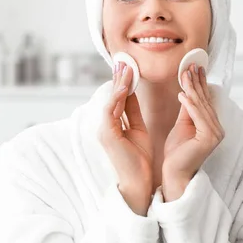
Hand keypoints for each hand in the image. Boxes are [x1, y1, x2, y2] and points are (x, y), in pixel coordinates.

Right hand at [97, 61, 153, 214]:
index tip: (128, 66)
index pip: (117, 98)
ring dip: (118, 84)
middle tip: (124, 60)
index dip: (123, 82)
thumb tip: (132, 92)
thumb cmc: (138, 159)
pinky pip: (110, 111)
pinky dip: (117, 98)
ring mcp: (104, 130)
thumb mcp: (138, 129)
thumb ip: (133, 111)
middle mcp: (105, 125)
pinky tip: (124, 86)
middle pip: (112, 96)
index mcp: (112, 124)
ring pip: (110, 101)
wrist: (138, 182)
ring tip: (126, 69)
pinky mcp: (107, 135)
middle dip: (118, 78)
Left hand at [162, 63, 224, 201]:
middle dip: (197, 81)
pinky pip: (198, 117)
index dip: (200, 83)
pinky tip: (182, 94)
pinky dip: (190, 105)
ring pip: (201, 106)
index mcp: (212, 125)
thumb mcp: (182, 125)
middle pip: (204, 100)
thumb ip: (187, 109)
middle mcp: (217, 128)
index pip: (205, 100)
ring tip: (185, 74)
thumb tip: (188, 91)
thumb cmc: (177, 152)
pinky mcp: (209, 139)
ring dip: (192, 89)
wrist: (174, 172)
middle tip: (191, 64)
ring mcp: (215, 134)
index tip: (194, 67)